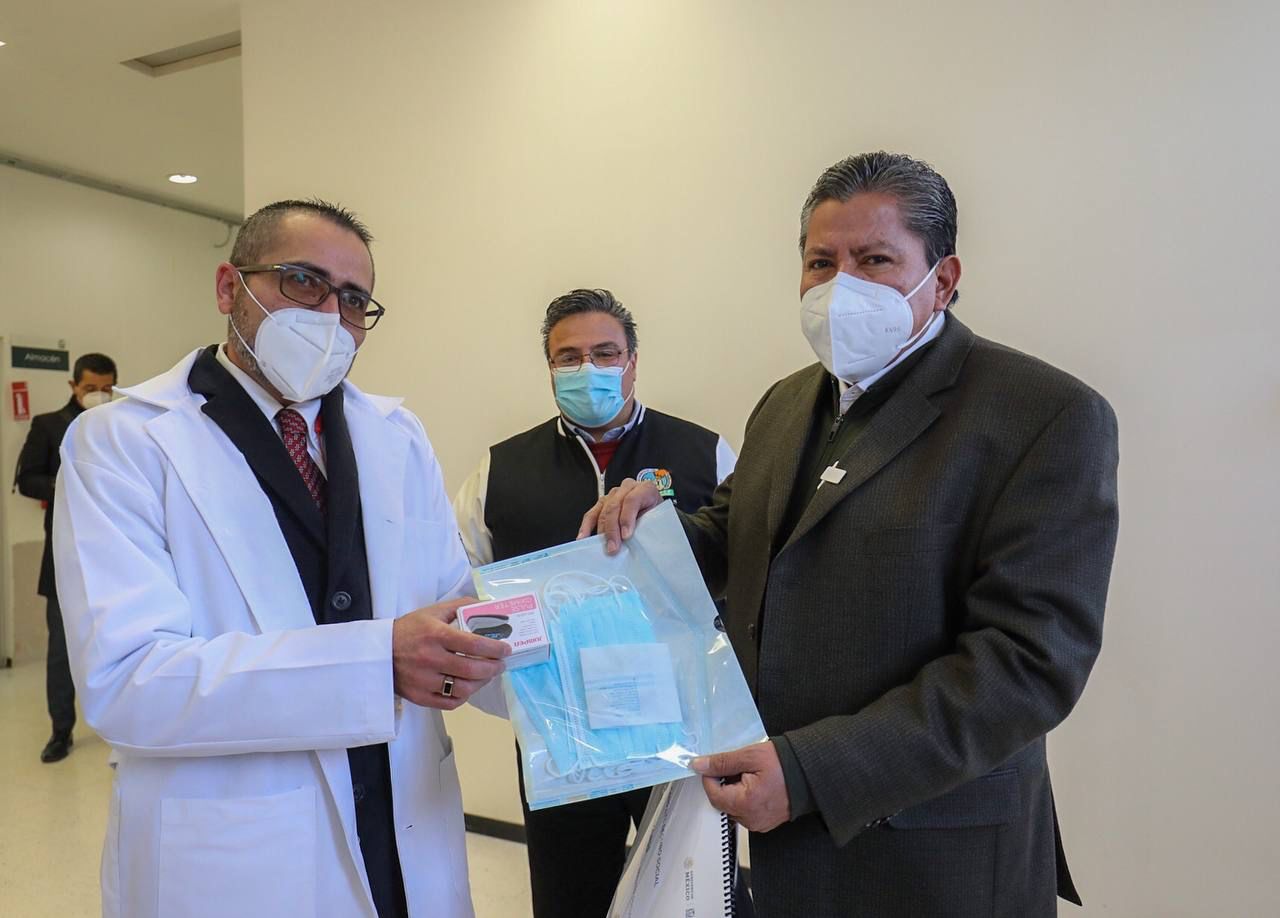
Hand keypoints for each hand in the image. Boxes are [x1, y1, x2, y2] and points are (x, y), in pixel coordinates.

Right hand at [392, 597, 510, 709]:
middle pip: (472, 669)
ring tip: (487, 675)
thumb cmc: (410, 629)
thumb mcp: (434, 611)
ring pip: (464, 689)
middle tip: (500, 664)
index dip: (495, 648)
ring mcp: (424, 680)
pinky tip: (469, 686)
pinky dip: (464, 696)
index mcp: (436, 635)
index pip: (474, 644)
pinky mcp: (420, 697)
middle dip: (494, 668)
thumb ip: (461, 606)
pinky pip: (450, 703)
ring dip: (482, 683)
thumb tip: (488, 606)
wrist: (378, 651)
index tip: (506, 649)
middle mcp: (430, 659)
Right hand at [576, 478, 662, 553]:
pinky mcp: (603, 503)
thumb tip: (634, 544)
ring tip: (602, 548)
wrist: (655, 514)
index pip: (632, 500)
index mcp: (646, 489)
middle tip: (613, 548)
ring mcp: (614, 494)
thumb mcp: (658, 521)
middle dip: (612, 529)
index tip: (626, 536)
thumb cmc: (657, 519)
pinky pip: (592, 514)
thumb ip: (647, 528)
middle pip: (615, 506)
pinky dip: (586, 527)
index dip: (627, 518)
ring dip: (601, 531)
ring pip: (603, 510)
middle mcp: (628, 487)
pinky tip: (583, 538)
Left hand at [692, 742, 790, 832]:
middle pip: (722, 802)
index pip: (713, 794)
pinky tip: (755, 784)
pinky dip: (745, 798)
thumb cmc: (785, 765)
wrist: (809, 773)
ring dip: (734, 791)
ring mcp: (758, 823)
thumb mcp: (749, 756)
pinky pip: (745, 811)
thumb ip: (722, 762)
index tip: (713, 765)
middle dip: (724, 783)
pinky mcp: (764, 822)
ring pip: (733, 807)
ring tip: (749, 775)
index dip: (709, 777)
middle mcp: (751, 818)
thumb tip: (700, 765)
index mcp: (746, 803)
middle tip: (737, 767)